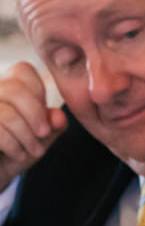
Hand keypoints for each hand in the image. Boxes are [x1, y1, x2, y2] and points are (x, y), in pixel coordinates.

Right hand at [0, 62, 65, 190]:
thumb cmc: (17, 151)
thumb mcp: (41, 136)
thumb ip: (53, 123)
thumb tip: (58, 117)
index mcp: (4, 86)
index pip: (23, 70)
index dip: (39, 93)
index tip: (45, 114)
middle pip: (14, 88)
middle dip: (36, 114)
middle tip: (44, 134)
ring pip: (7, 113)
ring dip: (27, 136)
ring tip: (35, 151)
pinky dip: (13, 145)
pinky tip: (18, 154)